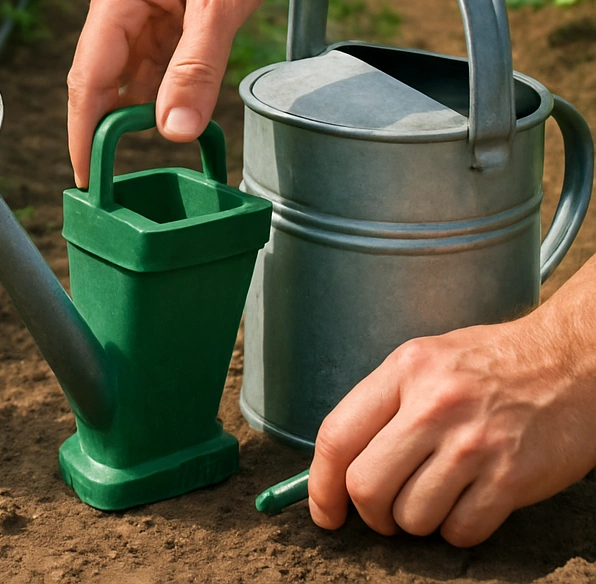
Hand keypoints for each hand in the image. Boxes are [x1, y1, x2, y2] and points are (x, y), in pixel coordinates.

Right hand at [65, 0, 290, 185]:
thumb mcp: (222, 2)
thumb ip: (197, 69)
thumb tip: (174, 130)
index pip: (88, 80)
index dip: (84, 133)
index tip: (85, 177)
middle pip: (100, 77)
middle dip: (105, 127)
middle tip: (116, 179)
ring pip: (128, 67)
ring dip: (138, 105)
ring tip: (150, 150)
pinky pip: (149, 51)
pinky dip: (159, 81)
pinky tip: (176, 104)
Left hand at [308, 314, 595, 545]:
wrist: (574, 361)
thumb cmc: (493, 364)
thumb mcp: (427, 360)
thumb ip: (383, 404)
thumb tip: (339, 462)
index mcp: (405, 370)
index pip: (336, 436)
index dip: (320, 484)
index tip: (324, 510)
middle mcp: (434, 405)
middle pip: (367, 485)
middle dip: (369, 513)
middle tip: (382, 514)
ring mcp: (474, 443)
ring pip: (412, 516)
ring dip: (416, 522)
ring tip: (433, 500)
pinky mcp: (512, 477)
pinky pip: (461, 529)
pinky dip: (456, 530)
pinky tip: (467, 505)